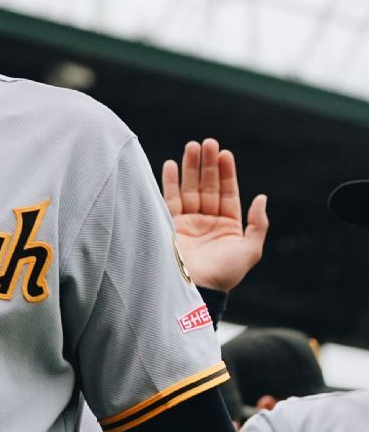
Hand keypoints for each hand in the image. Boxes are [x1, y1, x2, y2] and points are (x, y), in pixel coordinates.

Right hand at [162, 138, 268, 291]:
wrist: (197, 288)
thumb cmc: (225, 273)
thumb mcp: (250, 250)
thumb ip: (257, 224)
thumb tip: (262, 198)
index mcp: (228, 226)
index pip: (227, 192)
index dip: (226, 173)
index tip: (225, 154)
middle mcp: (208, 221)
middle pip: (207, 186)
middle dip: (207, 164)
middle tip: (208, 142)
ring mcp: (188, 222)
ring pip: (190, 188)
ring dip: (190, 167)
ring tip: (192, 146)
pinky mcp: (171, 225)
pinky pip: (170, 199)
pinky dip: (170, 181)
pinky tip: (171, 164)